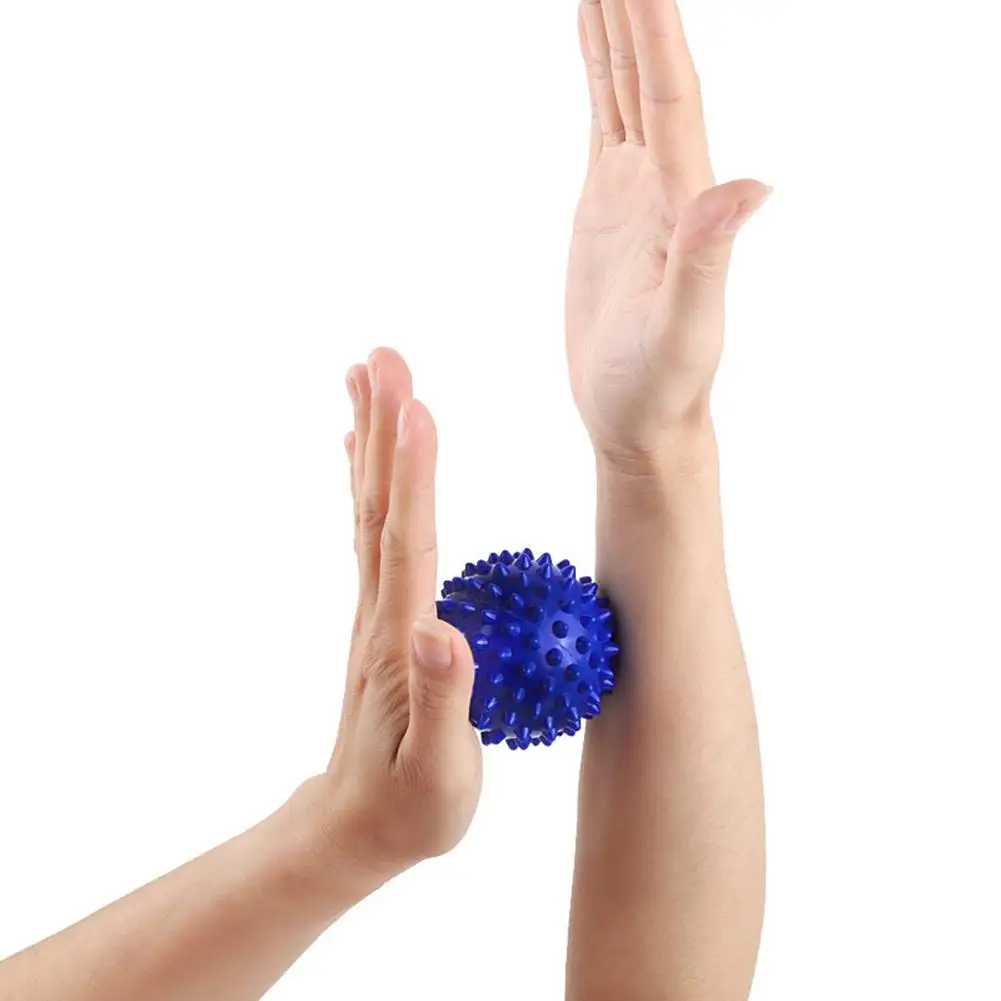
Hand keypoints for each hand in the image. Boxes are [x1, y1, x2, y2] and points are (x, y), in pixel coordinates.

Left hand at [313, 349, 481, 876]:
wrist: (352, 827)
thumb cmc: (409, 806)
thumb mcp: (440, 771)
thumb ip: (443, 698)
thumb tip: (440, 628)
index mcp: (401, 639)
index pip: (408, 544)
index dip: (414, 475)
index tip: (417, 407)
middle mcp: (380, 611)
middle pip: (380, 505)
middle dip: (385, 427)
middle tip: (384, 356)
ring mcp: (373, 608)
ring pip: (370, 508)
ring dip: (371, 438)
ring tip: (370, 375)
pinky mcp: (378, 614)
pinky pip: (369, 531)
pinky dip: (365, 479)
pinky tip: (360, 447)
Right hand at [567, 0, 769, 463]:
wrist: (637, 417)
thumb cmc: (661, 388)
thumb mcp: (685, 331)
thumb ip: (710, 259)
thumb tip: (753, 183)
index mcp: (682, 203)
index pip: (670, 95)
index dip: (655, 29)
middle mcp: (664, 184)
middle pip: (648, 73)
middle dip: (633, 9)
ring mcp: (632, 193)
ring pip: (622, 87)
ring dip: (614, 26)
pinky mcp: (605, 210)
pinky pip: (601, 123)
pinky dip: (594, 75)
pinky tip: (588, 46)